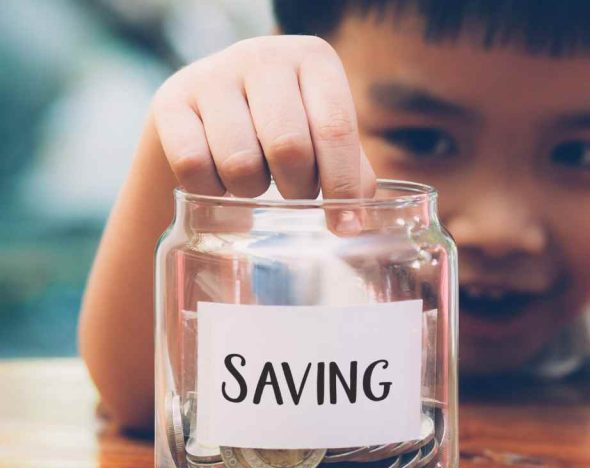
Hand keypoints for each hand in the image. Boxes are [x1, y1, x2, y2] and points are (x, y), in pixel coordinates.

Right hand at [152, 35, 374, 199]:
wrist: (211, 111)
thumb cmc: (285, 128)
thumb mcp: (324, 138)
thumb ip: (351, 172)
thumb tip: (355, 221)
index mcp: (314, 59)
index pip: (335, 128)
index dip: (342, 184)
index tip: (345, 226)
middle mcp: (263, 55)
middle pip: (288, 146)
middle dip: (297, 188)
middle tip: (296, 194)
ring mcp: (212, 73)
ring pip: (239, 161)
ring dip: (253, 191)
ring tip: (257, 181)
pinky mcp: (171, 100)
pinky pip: (194, 166)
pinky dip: (212, 190)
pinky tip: (220, 182)